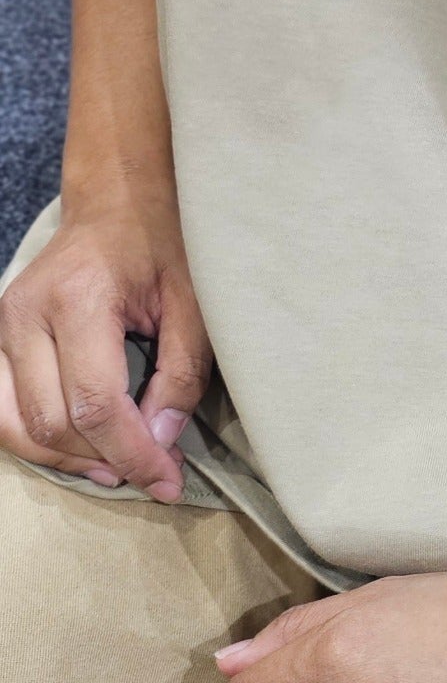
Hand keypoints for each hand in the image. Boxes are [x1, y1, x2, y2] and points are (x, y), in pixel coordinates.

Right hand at [0, 185, 210, 499]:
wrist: (118, 203)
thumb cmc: (161, 245)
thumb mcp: (191, 301)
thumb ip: (181, 373)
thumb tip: (161, 441)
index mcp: (77, 298)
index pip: (94, 404)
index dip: (133, 453)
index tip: (169, 480)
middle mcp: (25, 314)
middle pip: (51, 422)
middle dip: (106, 459)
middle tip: (155, 473)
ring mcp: (1, 326)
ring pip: (14, 426)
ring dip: (67, 460)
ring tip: (119, 468)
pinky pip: (1, 410)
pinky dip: (39, 442)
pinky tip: (83, 450)